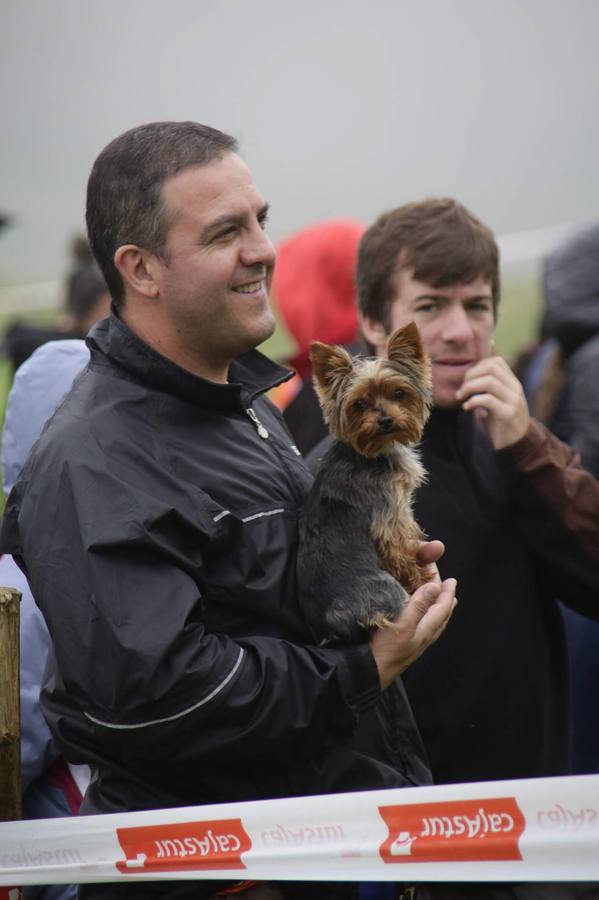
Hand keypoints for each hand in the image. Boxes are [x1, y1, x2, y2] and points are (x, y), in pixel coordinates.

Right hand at [370, 541, 456, 688]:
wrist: (367, 675)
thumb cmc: (384, 651)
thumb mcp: (402, 624)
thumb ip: (418, 606)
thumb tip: (435, 587)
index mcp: (425, 631)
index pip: (442, 608)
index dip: (446, 592)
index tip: (451, 579)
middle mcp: (423, 638)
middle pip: (441, 616)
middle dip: (445, 599)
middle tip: (448, 586)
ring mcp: (414, 644)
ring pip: (433, 623)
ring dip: (437, 609)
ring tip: (439, 600)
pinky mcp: (404, 646)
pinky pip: (422, 627)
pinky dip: (425, 616)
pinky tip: (418, 617)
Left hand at [455, 355, 529, 448]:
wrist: (517, 443)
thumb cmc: (501, 422)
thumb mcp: (497, 401)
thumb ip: (487, 389)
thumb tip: (468, 378)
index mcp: (513, 383)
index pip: (496, 361)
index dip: (477, 367)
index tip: (467, 381)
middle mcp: (515, 388)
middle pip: (491, 368)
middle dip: (471, 375)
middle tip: (461, 390)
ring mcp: (513, 400)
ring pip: (488, 382)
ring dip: (469, 388)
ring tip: (461, 398)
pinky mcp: (508, 414)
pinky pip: (487, 400)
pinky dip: (472, 401)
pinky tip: (466, 408)